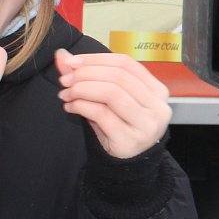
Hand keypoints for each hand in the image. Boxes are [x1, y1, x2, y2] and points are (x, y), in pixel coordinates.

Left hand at [56, 50, 171, 158]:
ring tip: (66, 94)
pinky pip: (102, 114)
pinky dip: (82, 106)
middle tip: (65, 80)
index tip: (72, 62)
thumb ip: (86, 75)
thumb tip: (61, 55)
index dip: (96, 59)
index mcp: (157, 90)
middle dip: (86, 74)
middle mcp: (157, 106)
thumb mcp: (105, 97)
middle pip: (118, 76)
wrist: (125, 163)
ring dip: (82, 89)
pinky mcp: (130, 140)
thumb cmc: (118, 125)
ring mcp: (146, 125)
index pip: (126, 63)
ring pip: (111, 93)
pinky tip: (71, 107)